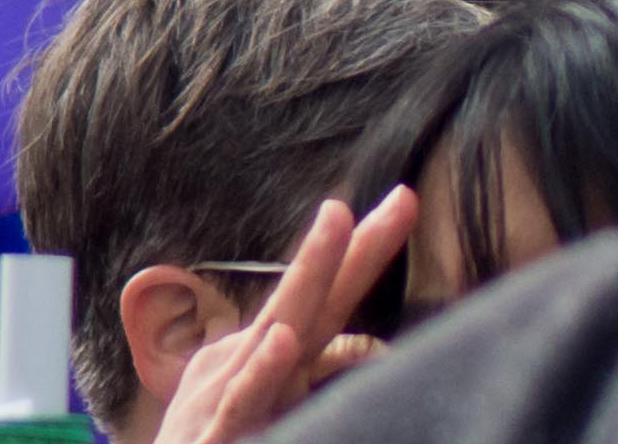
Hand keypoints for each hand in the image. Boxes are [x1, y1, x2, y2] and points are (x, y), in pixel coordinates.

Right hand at [147, 187, 416, 443]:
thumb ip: (312, 373)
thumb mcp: (265, 403)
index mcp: (264, 354)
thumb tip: (369, 346)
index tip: (403, 201)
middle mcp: (249, 361)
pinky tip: (283, 340)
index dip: (362, 253)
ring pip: (277, 329)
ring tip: (338, 222)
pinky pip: (244, 399)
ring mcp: (232, 391)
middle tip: (400, 198)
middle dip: (350, 245)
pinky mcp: (221, 432)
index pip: (323, 298)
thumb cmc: (214, 439)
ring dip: (308, 273)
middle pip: (310, 298)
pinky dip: (263, 368)